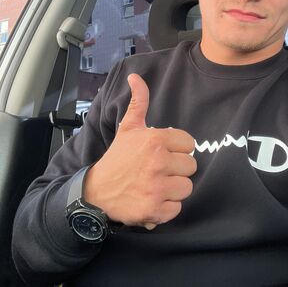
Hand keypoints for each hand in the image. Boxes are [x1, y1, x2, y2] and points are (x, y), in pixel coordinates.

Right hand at [83, 73, 196, 229]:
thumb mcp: (128, 127)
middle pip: (191, 166)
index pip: (189, 144)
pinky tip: (153, 199)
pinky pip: (177, 208)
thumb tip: (135, 76)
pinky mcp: (155, 210)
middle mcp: (158, 163)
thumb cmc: (117, 158)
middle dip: (177, 169)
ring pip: (186, 188)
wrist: (96, 191)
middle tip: (159, 169)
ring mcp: (157, 188)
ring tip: (157, 184)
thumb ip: (139, 101)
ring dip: (174, 189)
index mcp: (155, 140)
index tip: (164, 152)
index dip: (178, 149)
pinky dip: (166, 207)